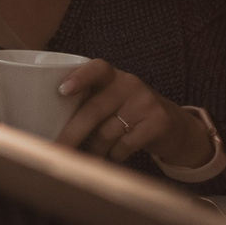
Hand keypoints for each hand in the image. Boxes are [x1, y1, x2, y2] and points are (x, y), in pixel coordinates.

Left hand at [54, 60, 213, 167]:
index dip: (79, 78)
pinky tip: (114, 155)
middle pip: (94, 110)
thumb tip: (50, 125)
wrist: (175, 127)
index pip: (96, 69)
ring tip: (90, 155)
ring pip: (107, 133)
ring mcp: (146, 102)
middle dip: (72, 133)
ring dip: (94, 149)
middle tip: (56, 149)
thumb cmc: (129, 114)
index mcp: (112, 76)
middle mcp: (130, 84)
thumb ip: (89, 103)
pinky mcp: (158, 122)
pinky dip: (114, 155)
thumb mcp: (112, 100)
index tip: (62, 91)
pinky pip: (124, 145)